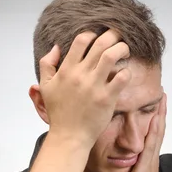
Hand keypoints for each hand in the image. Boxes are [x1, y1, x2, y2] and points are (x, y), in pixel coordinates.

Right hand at [33, 30, 131, 148]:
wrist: (69, 137)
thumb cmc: (59, 113)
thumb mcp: (45, 87)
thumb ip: (46, 64)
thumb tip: (56, 47)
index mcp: (66, 70)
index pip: (82, 40)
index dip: (92, 35)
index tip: (98, 39)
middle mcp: (81, 75)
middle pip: (100, 43)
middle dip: (113, 35)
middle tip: (118, 37)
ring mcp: (95, 86)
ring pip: (112, 55)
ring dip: (122, 48)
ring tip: (125, 51)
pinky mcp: (107, 98)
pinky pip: (122, 77)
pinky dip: (126, 72)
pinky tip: (125, 74)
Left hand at [114, 93, 166, 171]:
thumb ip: (126, 165)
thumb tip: (118, 156)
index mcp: (147, 161)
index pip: (152, 136)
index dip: (154, 120)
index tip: (155, 105)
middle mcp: (152, 159)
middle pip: (158, 131)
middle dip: (161, 112)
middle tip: (163, 94)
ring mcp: (151, 162)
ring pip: (158, 134)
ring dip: (161, 115)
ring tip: (163, 99)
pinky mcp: (147, 166)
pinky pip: (152, 144)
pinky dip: (155, 130)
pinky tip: (156, 118)